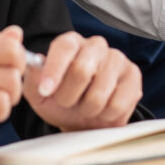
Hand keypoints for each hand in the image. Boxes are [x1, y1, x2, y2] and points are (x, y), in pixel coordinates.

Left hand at [24, 31, 140, 129]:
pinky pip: (118, 102)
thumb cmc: (60, 103)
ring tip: (85, 108)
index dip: (54, 70)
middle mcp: (95, 45)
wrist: (85, 122)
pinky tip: (103, 110)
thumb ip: (31, 78)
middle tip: (66, 104)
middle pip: (82, 69)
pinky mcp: (133, 75)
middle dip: (69, 96)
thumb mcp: (38, 94)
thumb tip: (31, 64)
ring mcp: (117, 58)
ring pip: (100, 91)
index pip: (64, 47)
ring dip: (88, 108)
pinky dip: (106, 114)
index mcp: (70, 43)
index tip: (46, 91)